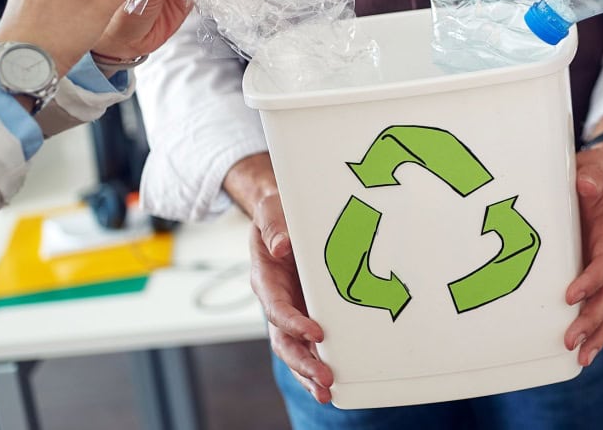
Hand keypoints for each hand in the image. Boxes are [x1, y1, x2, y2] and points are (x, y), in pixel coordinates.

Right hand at [241, 155, 334, 403]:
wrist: (280, 214)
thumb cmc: (276, 212)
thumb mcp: (271, 210)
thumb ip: (275, 226)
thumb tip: (280, 247)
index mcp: (266, 278)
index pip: (277, 307)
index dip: (294, 322)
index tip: (316, 333)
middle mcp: (277, 299)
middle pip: (284, 340)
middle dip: (302, 362)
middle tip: (325, 379)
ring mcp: (293, 308)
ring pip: (295, 348)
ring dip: (310, 371)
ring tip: (328, 392)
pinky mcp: (308, 310)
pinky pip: (310, 342)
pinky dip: (319, 362)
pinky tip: (336, 381)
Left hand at [562, 144, 602, 366]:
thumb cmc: (598, 175)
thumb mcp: (596, 168)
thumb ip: (593, 175)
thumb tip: (586, 185)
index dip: (590, 280)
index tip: (571, 296)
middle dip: (592, 321)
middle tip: (571, 341)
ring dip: (597, 334)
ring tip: (581, 358)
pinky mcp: (597, 275)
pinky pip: (602, 307)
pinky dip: (596, 330)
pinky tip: (582, 351)